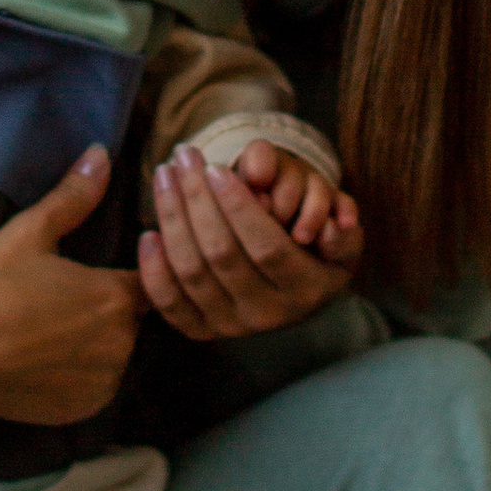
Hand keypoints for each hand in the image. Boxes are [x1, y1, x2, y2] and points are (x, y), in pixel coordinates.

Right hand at [0, 148, 144, 423]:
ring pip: (115, 355)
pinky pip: (96, 387)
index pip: (150, 281)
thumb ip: (74, 196)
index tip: (97, 272)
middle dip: (106, 310)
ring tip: (52, 333)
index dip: (126, 274)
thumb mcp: (29, 233)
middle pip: (130, 320)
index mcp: (114, 296)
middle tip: (62, 302)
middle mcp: (120, 343)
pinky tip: (47, 362)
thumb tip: (102, 152)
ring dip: (96, 345)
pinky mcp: (84, 409)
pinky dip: (80, 376)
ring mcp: (103, 380)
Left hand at [139, 147, 362, 343]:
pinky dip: (154, 269)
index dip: (238, 206)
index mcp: (303, 290)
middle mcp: (266, 315)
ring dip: (172, 218)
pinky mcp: (201, 331)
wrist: (295, 293)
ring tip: (165, 175)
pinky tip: (149, 232)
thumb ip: (341, 229)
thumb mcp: (342, 238)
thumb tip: (328, 227)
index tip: (217, 168)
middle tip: (184, 158)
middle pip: (222, 255)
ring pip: (192, 272)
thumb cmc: (317, 251)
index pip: (266, 246)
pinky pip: (169, 304)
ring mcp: (230, 326)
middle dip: (198, 200)